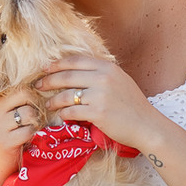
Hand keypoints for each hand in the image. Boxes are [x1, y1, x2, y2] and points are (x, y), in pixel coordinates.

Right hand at [0, 90, 41, 161]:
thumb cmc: (10, 131)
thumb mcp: (10, 112)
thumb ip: (19, 98)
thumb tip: (43, 84)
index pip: (21, 85)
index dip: (34, 93)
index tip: (37, 103)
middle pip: (26, 94)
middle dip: (36, 104)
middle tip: (36, 115)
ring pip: (29, 112)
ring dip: (36, 120)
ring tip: (32, 126)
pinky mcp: (5, 140)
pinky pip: (29, 130)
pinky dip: (33, 133)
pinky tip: (29, 136)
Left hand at [34, 54, 157, 148]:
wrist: (147, 125)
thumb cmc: (133, 105)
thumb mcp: (120, 81)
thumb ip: (101, 74)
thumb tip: (77, 71)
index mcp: (108, 67)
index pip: (76, 60)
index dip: (57, 64)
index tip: (46, 69)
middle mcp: (103, 78)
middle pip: (67, 76)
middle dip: (49, 80)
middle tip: (38, 86)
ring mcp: (100, 95)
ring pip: (66, 95)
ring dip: (53, 100)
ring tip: (48, 104)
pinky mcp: (97, 113)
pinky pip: (71, 111)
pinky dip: (63, 113)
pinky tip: (60, 115)